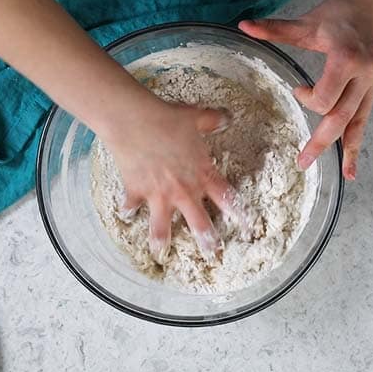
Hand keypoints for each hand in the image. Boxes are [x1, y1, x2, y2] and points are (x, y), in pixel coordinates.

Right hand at [104, 98, 248, 263]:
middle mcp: (183, 190)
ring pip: (162, 225)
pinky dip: (128, 210)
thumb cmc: (168, 119)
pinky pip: (132, 206)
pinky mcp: (136, 192)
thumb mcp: (196, 116)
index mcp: (202, 174)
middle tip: (212, 254)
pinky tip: (125, 215)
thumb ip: (213, 121)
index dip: (239, 214)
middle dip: (207, 240)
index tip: (247, 227)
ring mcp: (158, 194)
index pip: (226, 198)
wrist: (135, 122)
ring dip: (161, 239)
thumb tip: (227, 118)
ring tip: (160, 252)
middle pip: (199, 222)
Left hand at [239, 0, 372, 179]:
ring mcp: (372, 84)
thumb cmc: (338, 13)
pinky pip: (364, 121)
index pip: (326, 95)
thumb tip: (244, 26)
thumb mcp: (306, 24)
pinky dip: (357, 145)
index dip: (309, 99)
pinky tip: (352, 170)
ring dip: (345, 150)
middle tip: (302, 162)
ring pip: (357, 123)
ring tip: (341, 175)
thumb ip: (275, 29)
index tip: (298, 90)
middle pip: (341, 116)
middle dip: (321, 142)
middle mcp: (363, 74)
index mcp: (346, 59)